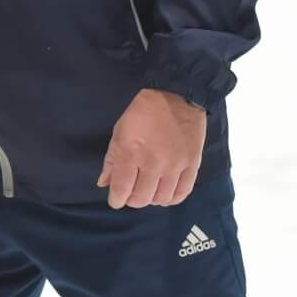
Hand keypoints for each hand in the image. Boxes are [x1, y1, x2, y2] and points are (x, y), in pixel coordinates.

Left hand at [98, 88, 206, 208]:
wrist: (176, 96)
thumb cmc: (142, 112)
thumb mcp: (119, 131)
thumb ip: (111, 160)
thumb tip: (104, 183)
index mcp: (131, 152)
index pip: (121, 189)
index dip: (116, 200)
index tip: (116, 200)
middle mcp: (153, 162)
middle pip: (141, 198)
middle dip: (132, 200)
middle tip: (131, 193)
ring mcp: (175, 165)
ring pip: (161, 199)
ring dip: (151, 199)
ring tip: (148, 190)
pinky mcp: (192, 164)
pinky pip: (182, 192)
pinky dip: (171, 198)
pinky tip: (165, 193)